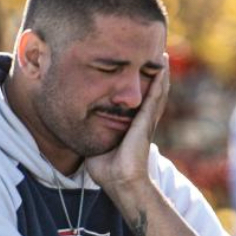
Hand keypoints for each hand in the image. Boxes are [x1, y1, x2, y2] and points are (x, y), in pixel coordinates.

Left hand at [85, 54, 169, 197]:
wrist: (119, 182)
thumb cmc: (106, 170)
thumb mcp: (95, 144)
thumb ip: (88, 132)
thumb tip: (74, 125)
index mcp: (132, 126)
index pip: (137, 101)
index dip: (140, 84)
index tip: (137, 68)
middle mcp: (143, 121)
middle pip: (152, 92)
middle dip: (154, 74)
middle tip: (155, 54)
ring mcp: (147, 121)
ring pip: (158, 91)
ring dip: (161, 74)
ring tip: (162, 55)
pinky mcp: (147, 122)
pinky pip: (155, 96)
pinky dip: (160, 81)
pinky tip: (162, 67)